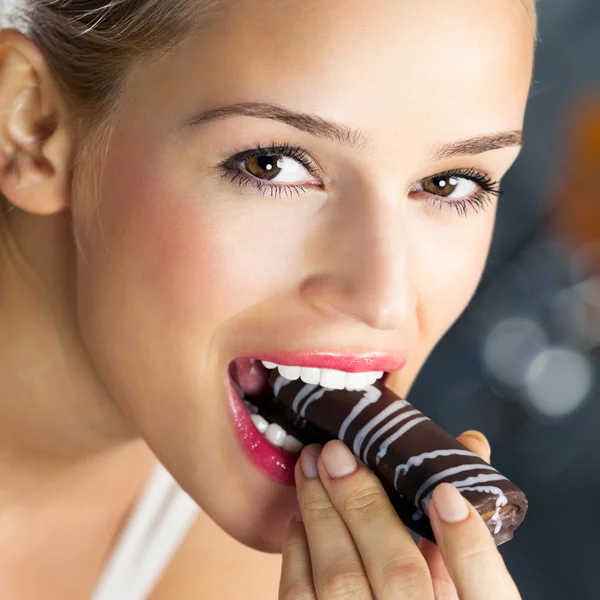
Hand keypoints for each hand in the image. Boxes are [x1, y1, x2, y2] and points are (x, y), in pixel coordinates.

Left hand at [279, 431, 520, 599]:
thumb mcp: (458, 593)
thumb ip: (461, 535)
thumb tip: (469, 443)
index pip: (487, 595)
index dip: (469, 545)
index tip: (445, 492)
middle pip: (398, 575)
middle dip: (364, 504)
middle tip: (335, 451)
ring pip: (340, 580)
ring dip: (321, 513)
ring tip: (310, 466)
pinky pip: (301, 598)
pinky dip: (299, 551)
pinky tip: (301, 519)